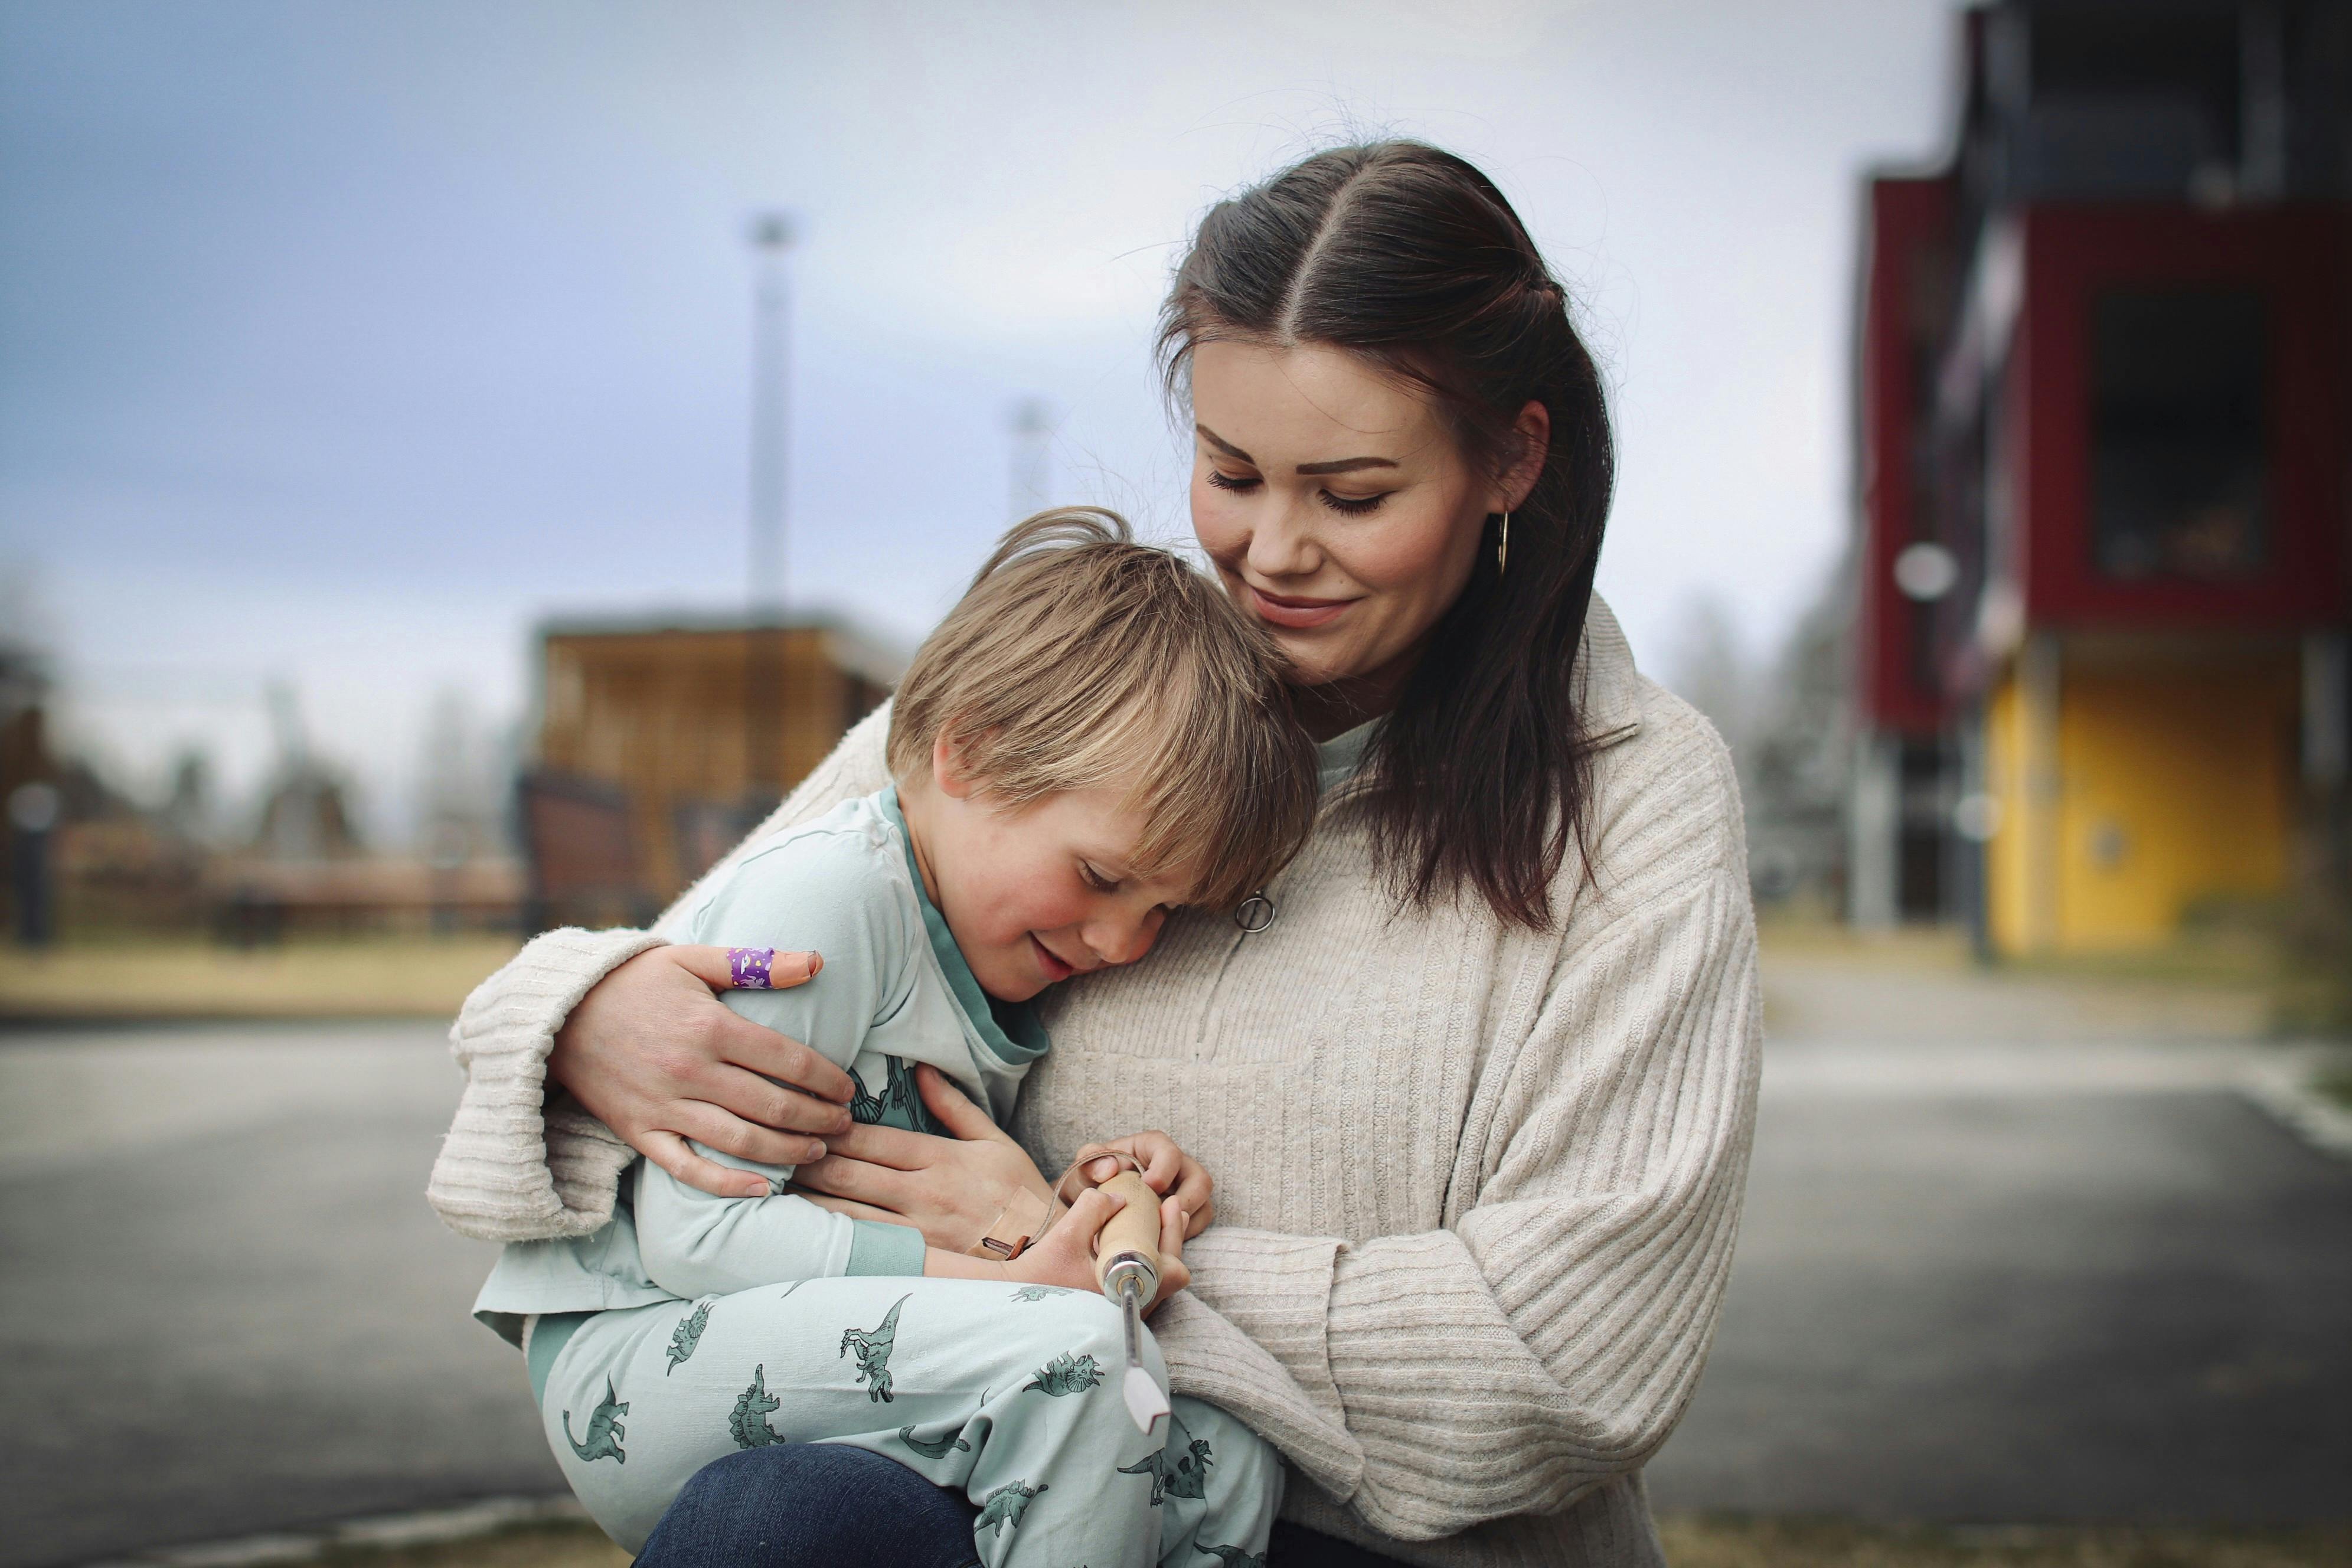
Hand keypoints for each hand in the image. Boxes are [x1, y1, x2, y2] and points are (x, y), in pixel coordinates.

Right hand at [549, 945, 853, 1199]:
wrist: (559, 1014)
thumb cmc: (635, 983)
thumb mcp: (693, 960)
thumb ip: (757, 963)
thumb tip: (818, 961)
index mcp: (710, 1026)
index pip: (789, 1061)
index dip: (828, 1079)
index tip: (849, 1090)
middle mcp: (690, 1071)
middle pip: (773, 1106)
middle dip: (819, 1120)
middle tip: (845, 1126)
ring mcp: (664, 1106)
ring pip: (741, 1141)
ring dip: (788, 1152)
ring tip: (819, 1152)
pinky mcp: (640, 1133)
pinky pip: (689, 1168)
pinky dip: (728, 1183)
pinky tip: (763, 1188)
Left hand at [793, 1064, 1054, 1251]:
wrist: (1044, 1249)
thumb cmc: (1018, 1191)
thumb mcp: (994, 1140)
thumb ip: (954, 1106)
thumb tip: (921, 1070)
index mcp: (942, 1159)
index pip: (876, 1140)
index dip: (837, 1130)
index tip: (809, 1117)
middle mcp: (924, 1194)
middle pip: (852, 1174)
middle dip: (810, 1159)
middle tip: (776, 1146)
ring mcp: (917, 1231)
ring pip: (849, 1212)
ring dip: (810, 1197)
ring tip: (777, 1182)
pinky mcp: (915, 1260)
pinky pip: (864, 1244)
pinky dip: (831, 1233)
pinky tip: (803, 1226)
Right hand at [1004, 1183, 1192, 1315]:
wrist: (1012, 1305)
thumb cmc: (1038, 1273)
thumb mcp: (1067, 1235)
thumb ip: (1095, 1208)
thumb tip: (1120, 1197)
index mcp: (1124, 1294)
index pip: (1172, 1269)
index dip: (1174, 1233)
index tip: (1169, 1205)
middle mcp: (1129, 1311)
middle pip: (1171, 1276)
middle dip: (1170, 1237)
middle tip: (1168, 1207)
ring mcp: (1123, 1317)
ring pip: (1158, 1281)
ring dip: (1158, 1249)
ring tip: (1155, 1218)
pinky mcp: (1112, 1315)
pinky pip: (1142, 1286)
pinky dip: (1144, 1261)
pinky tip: (1135, 1239)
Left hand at [1062, 1131, 1213, 1240]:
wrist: (1095, 1207)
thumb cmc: (1092, 1182)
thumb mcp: (1083, 1170)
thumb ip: (1090, 1162)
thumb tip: (1110, 1169)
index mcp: (1153, 1148)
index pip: (1170, 1153)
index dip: (1164, 1170)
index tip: (1148, 1187)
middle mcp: (1176, 1168)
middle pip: (1200, 1180)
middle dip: (1186, 1200)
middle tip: (1162, 1216)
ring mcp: (1185, 1191)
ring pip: (1204, 1203)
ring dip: (1187, 1220)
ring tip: (1162, 1233)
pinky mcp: (1187, 1211)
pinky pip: (1200, 1222)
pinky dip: (1186, 1233)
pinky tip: (1163, 1241)